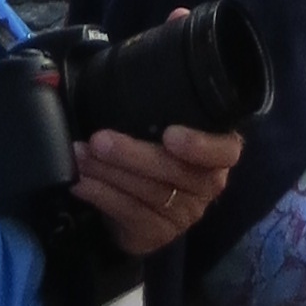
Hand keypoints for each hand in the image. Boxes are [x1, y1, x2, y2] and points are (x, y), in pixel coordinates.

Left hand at [74, 119, 243, 261]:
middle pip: (174, 173)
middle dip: (132, 155)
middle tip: (99, 140)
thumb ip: (159, 107)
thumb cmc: (156, 146)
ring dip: (108, 173)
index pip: (225, 151)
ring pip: (147, 194)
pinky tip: (80, 182)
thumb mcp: (164, 124)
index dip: (200, 146)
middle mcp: (207, 187)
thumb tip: (127, 71)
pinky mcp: (157, 234)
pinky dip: (101, 195)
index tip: (170, 134)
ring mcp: (183, 215)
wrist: (143, 197)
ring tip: (81, 155)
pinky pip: (129, 214)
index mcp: (218, 153)